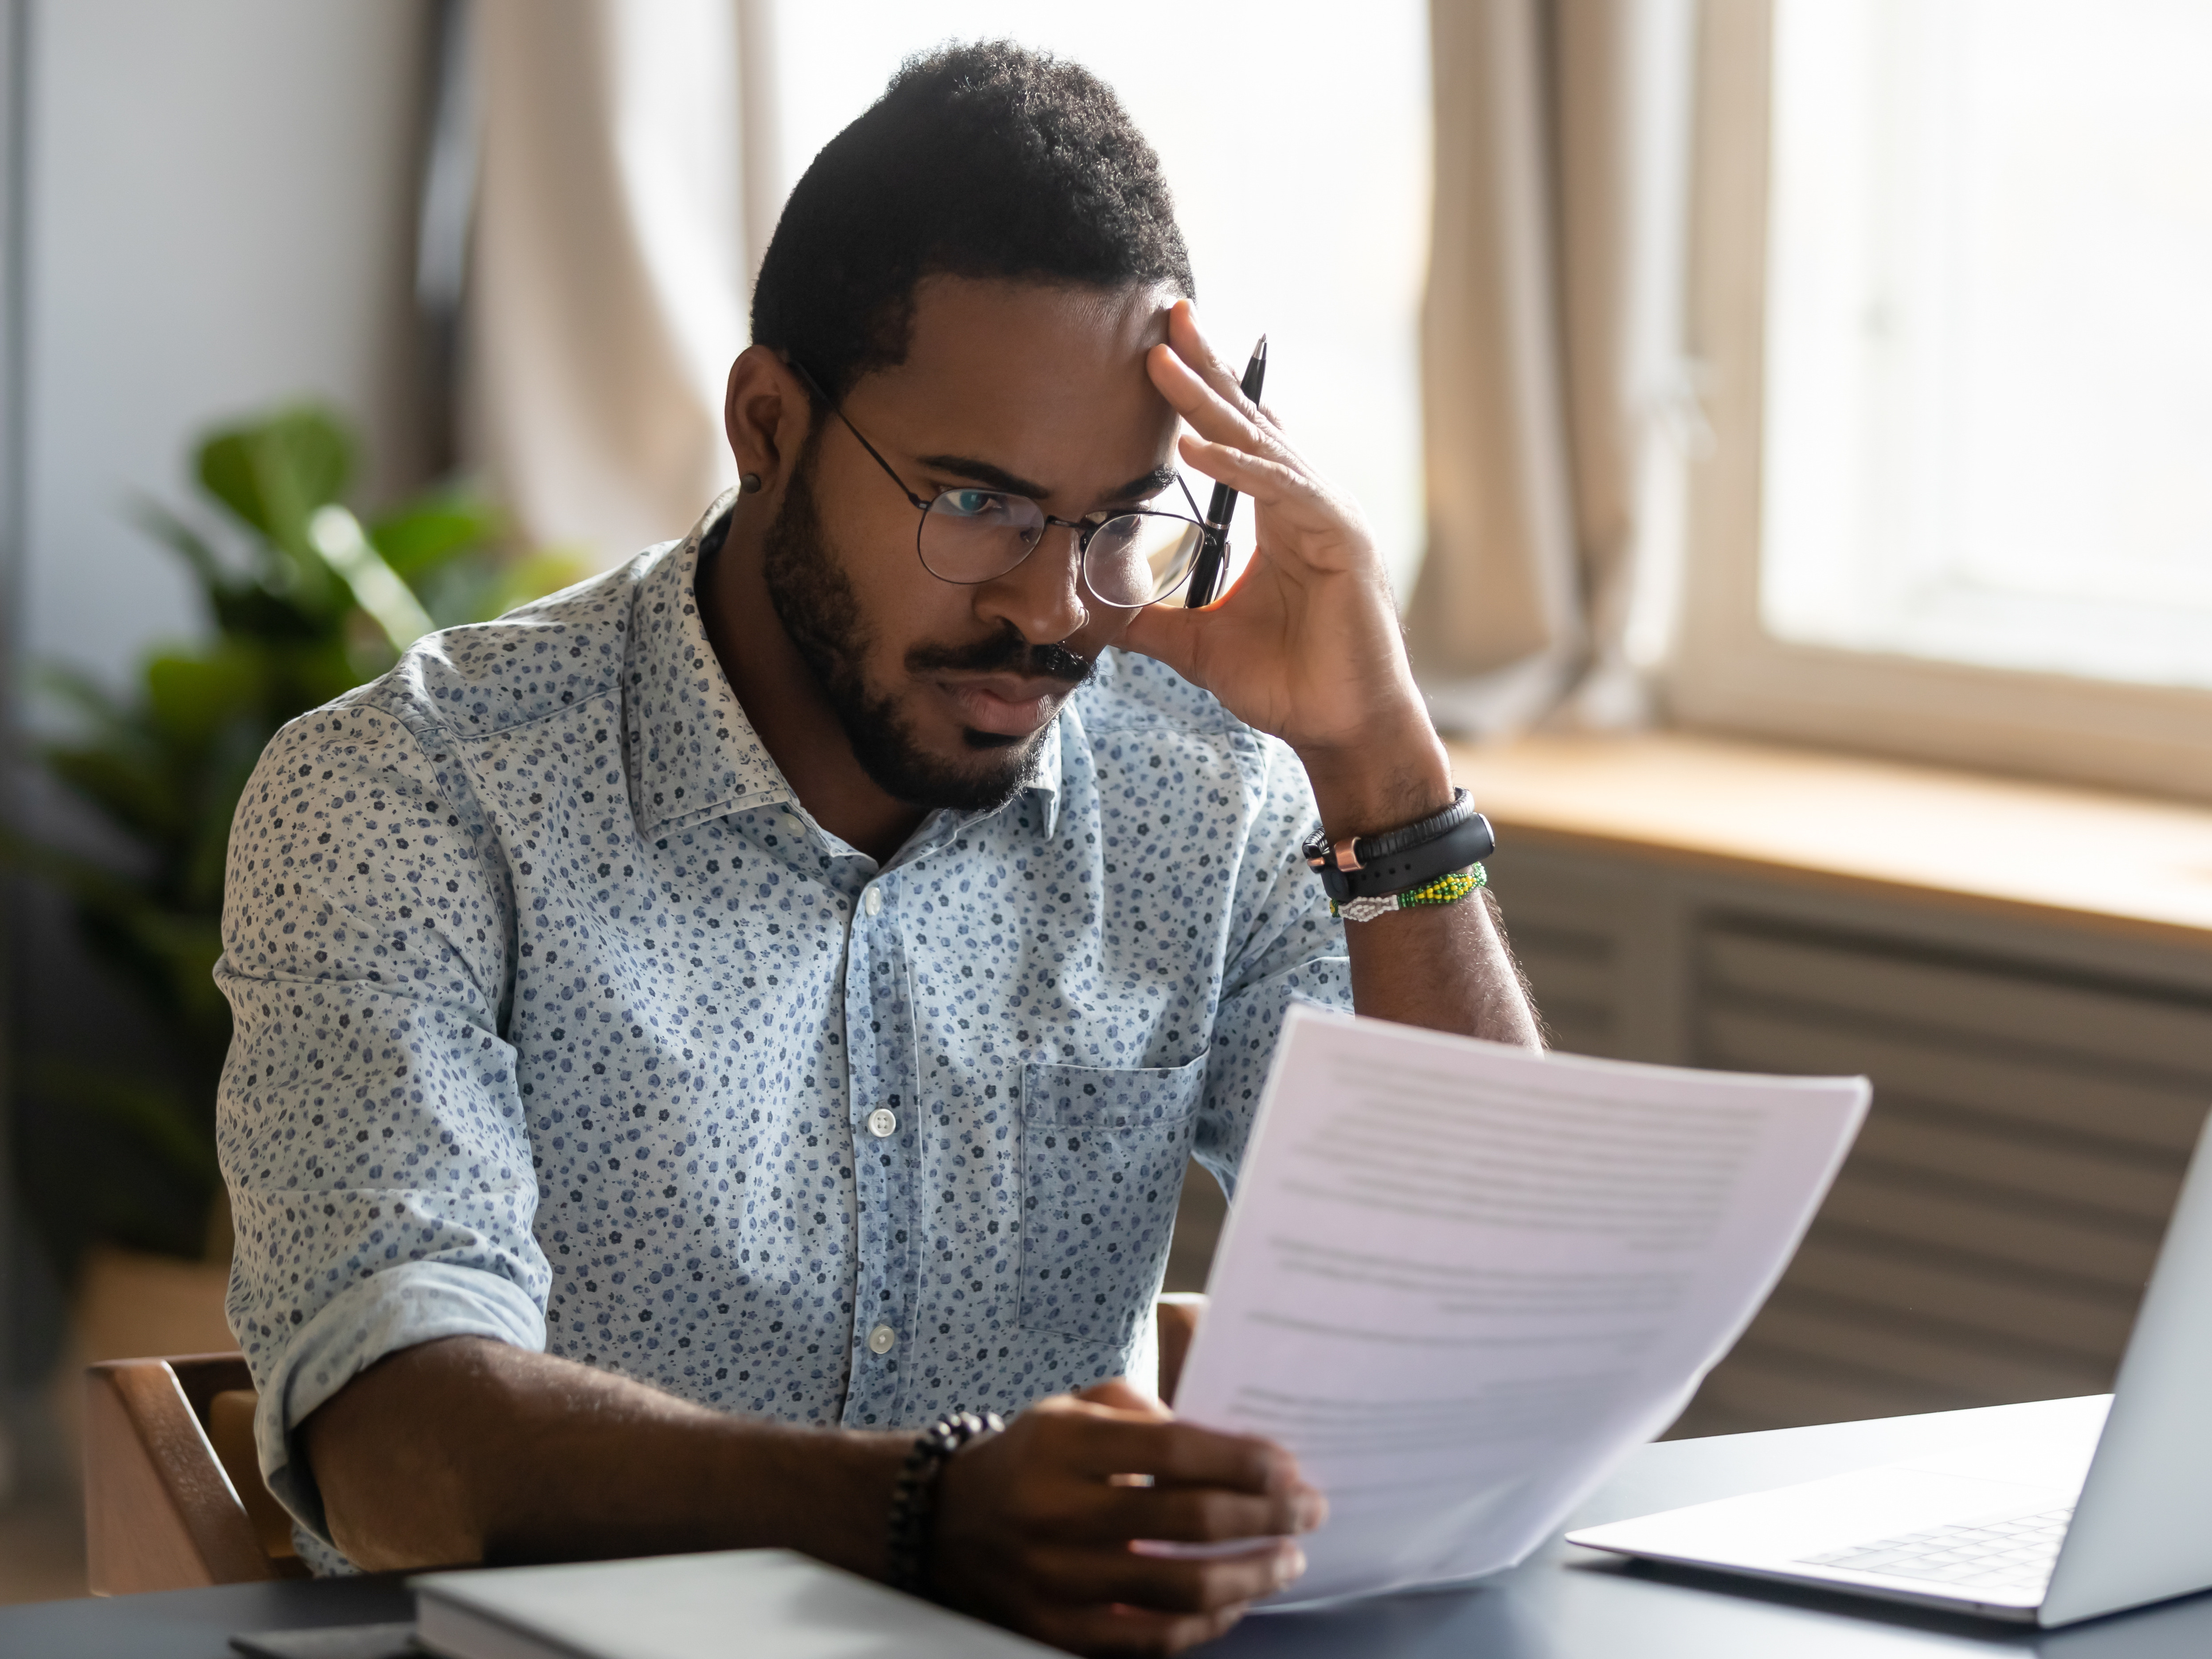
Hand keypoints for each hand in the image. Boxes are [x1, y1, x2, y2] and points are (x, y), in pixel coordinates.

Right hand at [930, 1378, 1325, 1655]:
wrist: (946, 1520)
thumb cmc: (1032, 1455)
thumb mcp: (1075, 1407)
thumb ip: (1145, 1413)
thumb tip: (1226, 1448)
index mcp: (1065, 1446)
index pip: (1174, 1451)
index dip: (1242, 1461)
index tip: (1289, 1466)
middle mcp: (1057, 1513)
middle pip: (1186, 1519)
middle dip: (1264, 1515)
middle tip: (1309, 1510)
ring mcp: (1057, 1580)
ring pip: (1177, 1588)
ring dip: (1249, 1574)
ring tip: (1288, 1560)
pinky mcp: (1056, 1630)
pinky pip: (1148, 1638)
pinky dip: (1203, 1624)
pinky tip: (1236, 1602)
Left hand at [1120, 301, 1451, 835]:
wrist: (1338, 729)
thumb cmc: (1285, 686)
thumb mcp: (1196, 645)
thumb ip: (1150, 621)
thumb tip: (1092, 614)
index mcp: (1278, 519)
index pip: (1232, 441)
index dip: (1198, 395)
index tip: (1157, 350)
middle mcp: (1306, 505)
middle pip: (1249, 422)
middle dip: (1206, 368)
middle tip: (1167, 312)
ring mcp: (1328, 517)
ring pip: (1261, 446)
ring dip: (1209, 404)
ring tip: (1161, 362)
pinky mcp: (1342, 540)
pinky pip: (1283, 491)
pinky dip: (1239, 468)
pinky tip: (1195, 447)